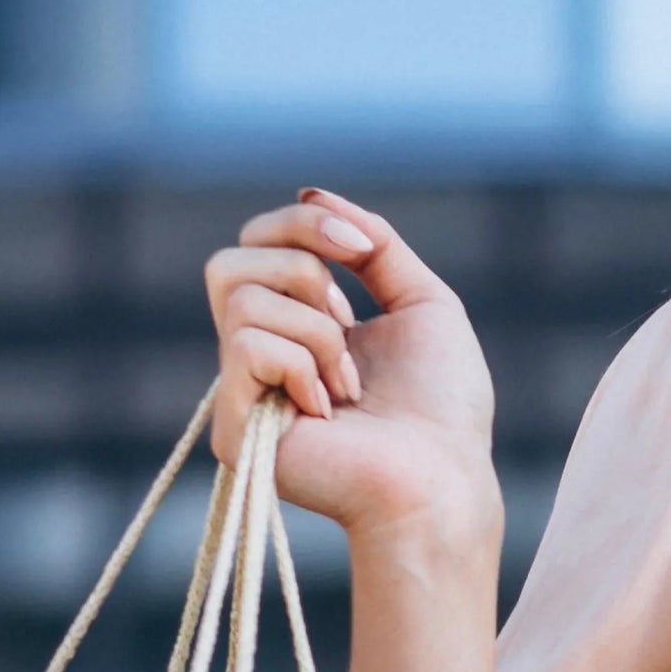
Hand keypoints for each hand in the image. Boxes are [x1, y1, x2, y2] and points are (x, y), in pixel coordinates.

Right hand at [204, 189, 500, 569]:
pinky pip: (248, 346)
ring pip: (240, 300)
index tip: (360, 246)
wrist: (442, 480)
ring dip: (318, 331)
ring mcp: (239, 391)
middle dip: (303, 272)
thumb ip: (375, 245)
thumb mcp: (422, 303)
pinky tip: (330, 409)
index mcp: (298, 325)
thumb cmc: (443, 407)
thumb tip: (311, 191)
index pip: (259, 244)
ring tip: (350, 383)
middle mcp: (259, 355)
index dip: (302, 225)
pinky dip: (304, 365)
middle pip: (227, 263)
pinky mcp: (231, 425)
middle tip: (349, 320)